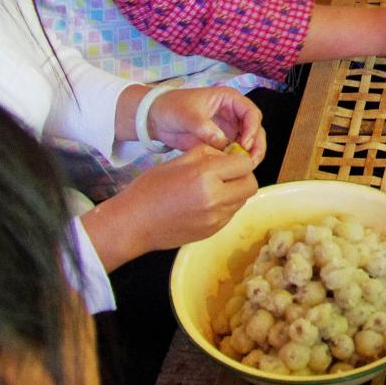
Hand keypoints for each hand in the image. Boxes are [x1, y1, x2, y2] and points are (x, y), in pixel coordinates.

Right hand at [116, 145, 258, 251]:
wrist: (134, 223)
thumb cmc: (150, 188)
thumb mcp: (178, 161)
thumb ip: (207, 154)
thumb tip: (228, 153)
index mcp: (205, 175)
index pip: (244, 164)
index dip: (239, 159)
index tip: (229, 159)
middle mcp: (215, 198)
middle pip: (251, 184)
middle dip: (243, 176)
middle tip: (227, 174)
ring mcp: (215, 218)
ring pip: (243, 200)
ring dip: (235, 192)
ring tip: (215, 188)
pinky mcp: (212, 231)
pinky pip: (231, 214)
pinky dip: (225, 206)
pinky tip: (206, 202)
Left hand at [149, 87, 265, 163]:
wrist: (156, 119)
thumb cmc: (173, 108)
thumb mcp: (188, 115)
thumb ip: (205, 128)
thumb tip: (222, 143)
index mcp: (229, 100)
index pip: (251, 113)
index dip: (252, 128)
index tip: (245, 144)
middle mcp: (233, 114)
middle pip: (255, 129)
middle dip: (256, 145)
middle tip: (251, 161)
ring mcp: (229, 129)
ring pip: (249, 143)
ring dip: (250, 155)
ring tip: (245, 168)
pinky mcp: (222, 143)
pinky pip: (235, 152)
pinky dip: (237, 161)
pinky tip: (234, 169)